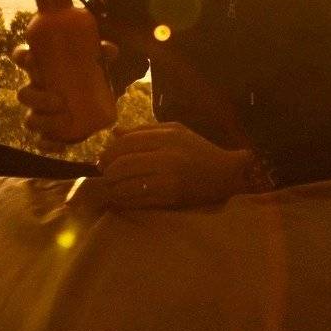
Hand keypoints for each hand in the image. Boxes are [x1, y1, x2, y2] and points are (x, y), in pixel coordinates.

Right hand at [12, 38, 116, 136]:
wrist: (97, 101)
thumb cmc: (88, 75)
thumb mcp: (95, 62)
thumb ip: (101, 54)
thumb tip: (109, 50)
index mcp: (40, 69)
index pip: (21, 58)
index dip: (22, 57)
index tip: (32, 58)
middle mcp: (35, 91)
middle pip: (23, 95)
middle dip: (38, 99)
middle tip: (60, 101)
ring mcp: (40, 114)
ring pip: (29, 120)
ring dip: (44, 122)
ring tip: (65, 120)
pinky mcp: (49, 133)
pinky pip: (41, 143)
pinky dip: (48, 146)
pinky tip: (61, 146)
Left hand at [88, 122, 254, 207]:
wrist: (227, 174)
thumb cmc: (200, 151)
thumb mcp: (175, 132)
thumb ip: (144, 131)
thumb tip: (114, 133)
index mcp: (168, 136)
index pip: (127, 142)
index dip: (110, 152)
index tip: (103, 160)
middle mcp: (168, 154)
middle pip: (124, 163)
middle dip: (108, 171)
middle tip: (104, 175)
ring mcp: (170, 176)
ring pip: (128, 182)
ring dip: (114, 187)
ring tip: (111, 188)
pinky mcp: (172, 196)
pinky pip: (139, 198)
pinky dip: (125, 199)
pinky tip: (121, 198)